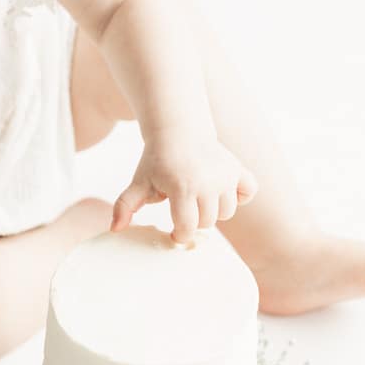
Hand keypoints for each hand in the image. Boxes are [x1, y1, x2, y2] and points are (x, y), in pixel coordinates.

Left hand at [111, 135, 257, 242]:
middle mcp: (207, 182)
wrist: (178, 129)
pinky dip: (239, 196)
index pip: (188, 228)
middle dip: (194, 222)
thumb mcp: (138, 183)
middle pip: (207, 223)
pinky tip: (223, 191)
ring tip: (200, 199)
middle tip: (184, 209)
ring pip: (227, 212)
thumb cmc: (156, 160)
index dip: (180, 234)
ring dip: (214, 211)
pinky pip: (249, 192)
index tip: (174, 231)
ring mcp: (225, 175)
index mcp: (182, 188)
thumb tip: (115, 229)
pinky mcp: (238, 169)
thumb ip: (125, 206)